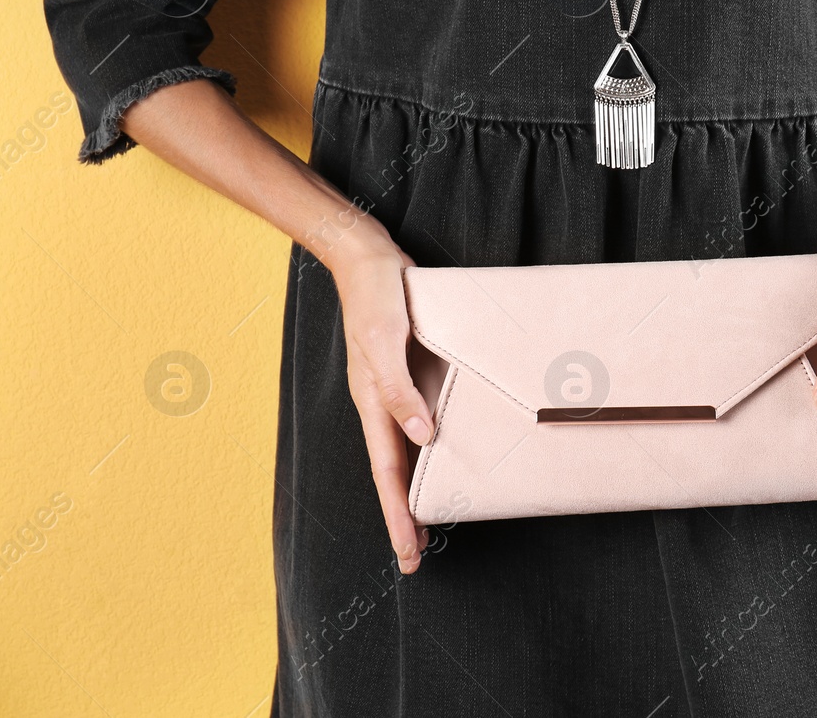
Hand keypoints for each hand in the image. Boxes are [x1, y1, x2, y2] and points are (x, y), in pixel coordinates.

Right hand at [328, 234, 434, 573]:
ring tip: (432, 522)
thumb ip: (400, 388)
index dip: (399, 514)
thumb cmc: (376, 296)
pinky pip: (423, 418)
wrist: (369, 257)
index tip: (409, 552)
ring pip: (409, 450)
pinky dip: (432, 445)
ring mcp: (398, 389)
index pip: (389, 473)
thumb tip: (422, 437)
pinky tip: (447, 454)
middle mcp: (385, 403)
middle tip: (417, 559)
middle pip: (396, 472)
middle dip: (404, 516)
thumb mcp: (386, 340)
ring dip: (419, 486)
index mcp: (373, 403)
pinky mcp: (413, 371)